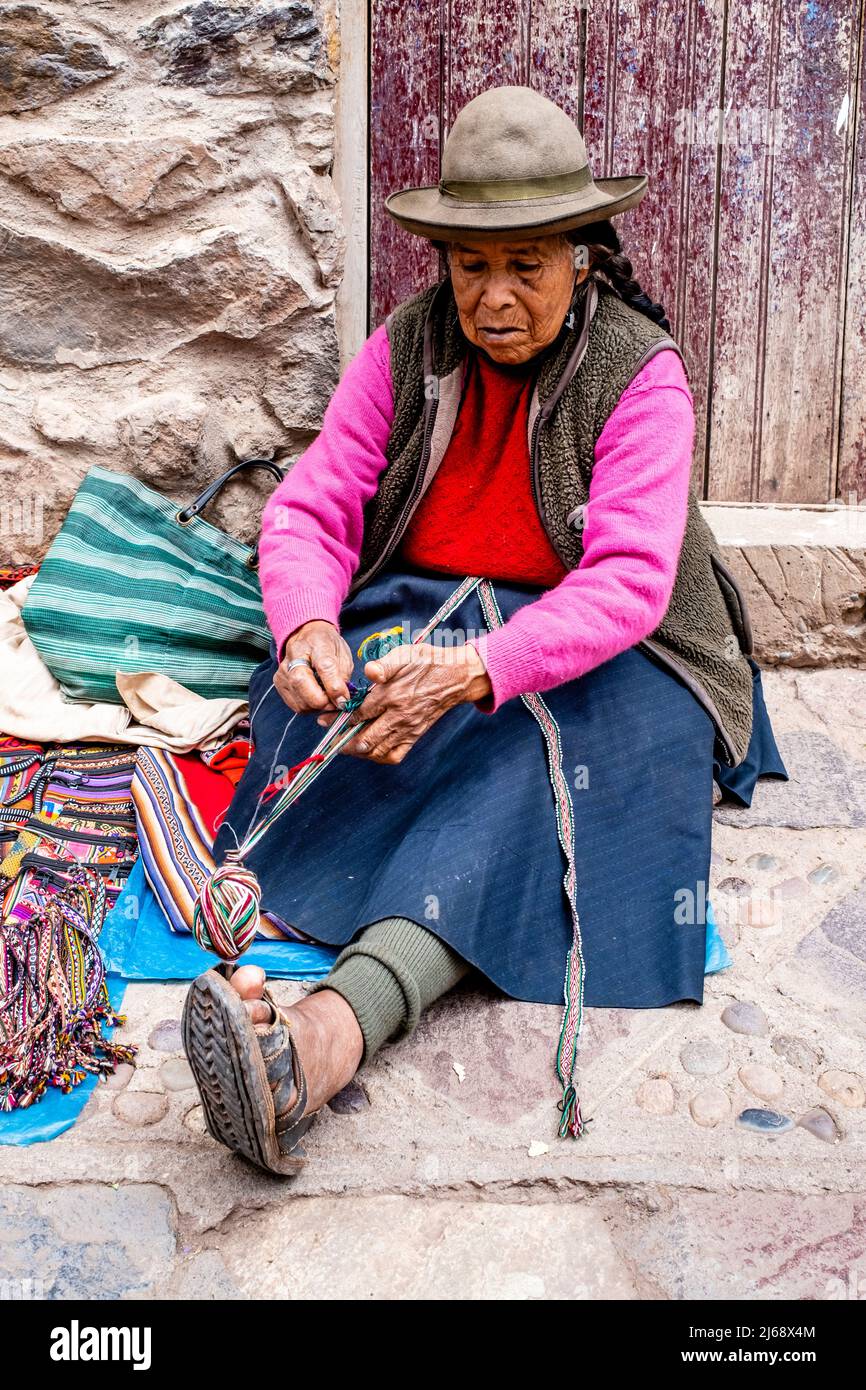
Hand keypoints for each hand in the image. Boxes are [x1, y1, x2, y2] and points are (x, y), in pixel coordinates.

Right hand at [275, 620, 353, 712]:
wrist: (306, 635)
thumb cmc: (326, 645)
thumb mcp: (343, 654)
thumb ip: (343, 676)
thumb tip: (341, 700)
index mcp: (316, 644)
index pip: (324, 667)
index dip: (335, 687)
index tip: (343, 699)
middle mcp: (295, 656)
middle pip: (302, 684)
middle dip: (323, 701)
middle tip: (335, 702)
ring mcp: (284, 671)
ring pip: (299, 700)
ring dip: (317, 706)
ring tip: (326, 698)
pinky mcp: (279, 683)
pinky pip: (295, 705)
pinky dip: (308, 707)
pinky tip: (316, 698)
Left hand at [317, 641, 491, 763]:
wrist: (456, 676)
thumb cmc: (428, 662)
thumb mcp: (404, 654)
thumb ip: (384, 665)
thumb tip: (369, 672)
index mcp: (393, 696)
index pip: (358, 714)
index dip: (338, 718)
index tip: (325, 718)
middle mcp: (399, 717)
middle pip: (364, 739)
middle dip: (342, 740)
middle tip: (330, 736)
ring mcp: (408, 729)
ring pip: (376, 751)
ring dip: (357, 751)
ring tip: (344, 744)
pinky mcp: (415, 736)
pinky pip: (393, 755)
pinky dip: (377, 756)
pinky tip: (368, 749)